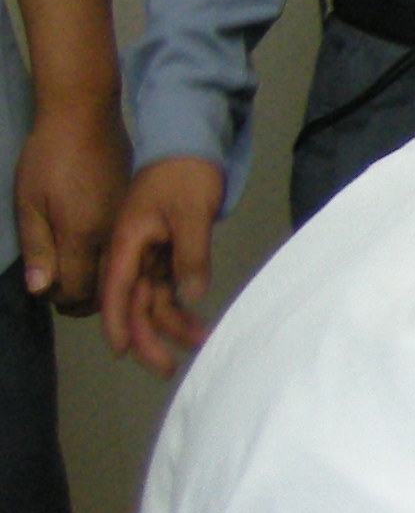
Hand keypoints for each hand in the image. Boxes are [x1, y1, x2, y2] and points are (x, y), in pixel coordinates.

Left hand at [17, 89, 131, 316]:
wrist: (86, 117)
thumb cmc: (48, 157)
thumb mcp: (28, 202)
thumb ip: (37, 248)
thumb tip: (40, 289)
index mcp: (83, 235)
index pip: (77, 289)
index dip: (60, 298)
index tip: (46, 290)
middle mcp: (113, 236)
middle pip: (105, 288)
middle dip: (82, 298)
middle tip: (60, 290)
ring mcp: (129, 224)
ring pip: (120, 271)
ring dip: (100, 283)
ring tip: (78, 275)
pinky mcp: (135, 211)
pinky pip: (128, 250)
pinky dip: (114, 262)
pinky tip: (97, 254)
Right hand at [98, 156, 225, 375]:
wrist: (191, 145)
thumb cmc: (187, 175)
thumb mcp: (192, 213)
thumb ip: (191, 255)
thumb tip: (189, 296)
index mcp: (127, 241)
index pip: (117, 289)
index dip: (117, 322)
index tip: (120, 352)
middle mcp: (131, 251)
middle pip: (132, 301)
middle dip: (146, 335)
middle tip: (166, 368)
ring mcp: (147, 252)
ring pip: (152, 297)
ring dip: (170, 323)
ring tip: (199, 345)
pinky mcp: (165, 250)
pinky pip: (166, 285)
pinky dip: (180, 304)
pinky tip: (197, 323)